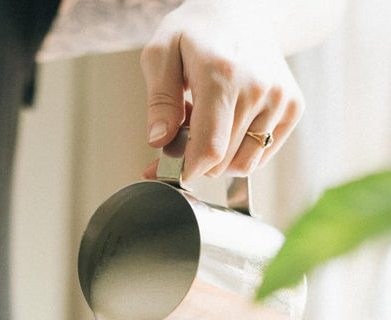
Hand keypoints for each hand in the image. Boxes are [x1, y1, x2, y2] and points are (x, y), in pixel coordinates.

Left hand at [141, 0, 303, 180]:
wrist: (243, 10)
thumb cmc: (197, 33)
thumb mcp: (161, 53)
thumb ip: (159, 100)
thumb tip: (160, 140)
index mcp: (222, 76)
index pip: (210, 149)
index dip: (187, 170)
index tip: (171, 170)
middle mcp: (258, 89)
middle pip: (223, 161)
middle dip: (198, 158)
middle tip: (186, 130)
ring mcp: (280, 99)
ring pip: (244, 164)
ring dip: (220, 157)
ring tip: (210, 123)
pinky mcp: (293, 107)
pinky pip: (262, 155)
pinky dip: (241, 151)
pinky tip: (230, 124)